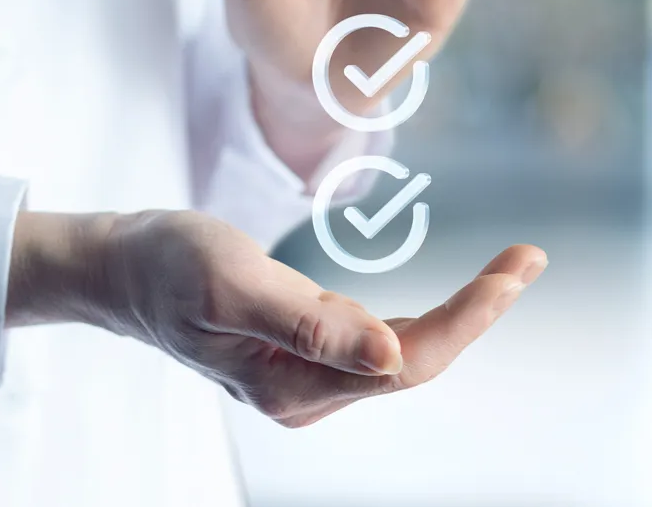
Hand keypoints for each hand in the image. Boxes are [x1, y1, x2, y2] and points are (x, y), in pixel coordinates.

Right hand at [7, 210, 545, 427]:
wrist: (121, 269)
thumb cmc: (167, 263)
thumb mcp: (231, 281)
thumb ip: (308, 323)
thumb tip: (389, 355)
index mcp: (291, 384)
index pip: (403, 362)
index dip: (465, 320)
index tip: (513, 275)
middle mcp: (309, 393)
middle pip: (416, 360)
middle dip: (479, 311)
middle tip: (531, 258)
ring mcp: (311, 377)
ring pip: (407, 351)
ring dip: (465, 311)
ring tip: (516, 264)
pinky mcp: (312, 353)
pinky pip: (387, 341)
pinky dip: (433, 313)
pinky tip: (467, 292)